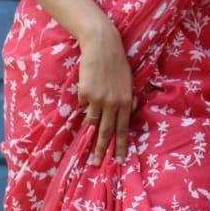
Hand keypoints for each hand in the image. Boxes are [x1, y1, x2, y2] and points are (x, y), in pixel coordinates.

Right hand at [76, 21, 132, 164]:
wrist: (102, 46)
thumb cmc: (116, 63)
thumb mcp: (126, 84)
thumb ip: (122, 102)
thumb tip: (114, 118)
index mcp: (126, 102)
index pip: (123, 130)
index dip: (120, 146)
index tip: (118, 160)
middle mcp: (113, 104)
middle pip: (106, 132)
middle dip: (101, 150)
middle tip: (97, 164)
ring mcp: (98, 99)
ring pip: (92, 121)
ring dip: (89, 130)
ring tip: (86, 143)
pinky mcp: (85, 93)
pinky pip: (83, 104)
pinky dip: (84, 102)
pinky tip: (86, 90)